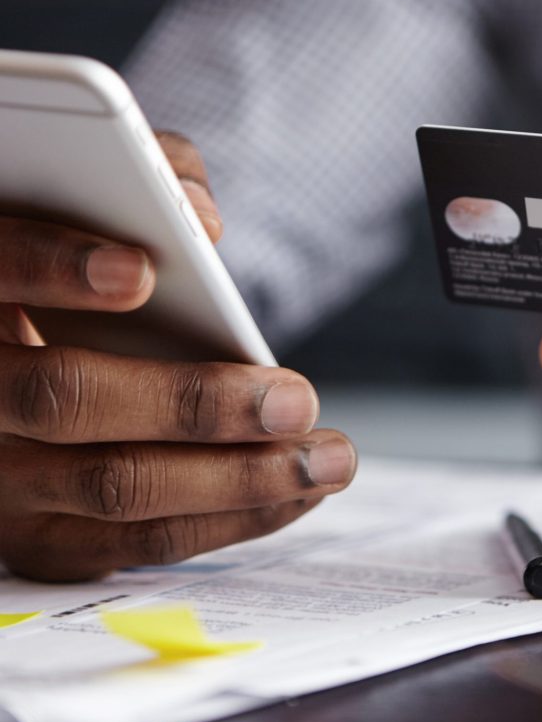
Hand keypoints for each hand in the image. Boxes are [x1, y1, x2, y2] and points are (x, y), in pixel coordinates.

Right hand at [0, 132, 355, 581]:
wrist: (30, 354)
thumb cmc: (82, 259)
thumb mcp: (99, 200)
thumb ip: (149, 177)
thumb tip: (201, 222)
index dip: (53, 267)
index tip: (140, 272)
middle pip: (61, 400)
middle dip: (193, 405)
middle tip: (297, 400)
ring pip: (112, 487)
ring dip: (238, 479)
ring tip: (331, 458)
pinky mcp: (37, 535)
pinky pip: (136, 544)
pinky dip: (229, 521)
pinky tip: (297, 493)